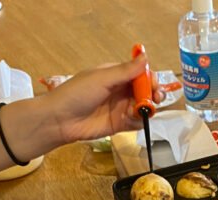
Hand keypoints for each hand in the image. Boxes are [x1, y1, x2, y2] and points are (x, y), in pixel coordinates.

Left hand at [39, 57, 162, 143]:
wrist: (60, 120)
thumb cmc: (76, 94)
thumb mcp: (102, 78)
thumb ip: (125, 71)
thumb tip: (145, 57)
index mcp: (115, 75)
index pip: (139, 74)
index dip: (149, 78)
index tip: (155, 84)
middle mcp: (120, 90)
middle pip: (145, 91)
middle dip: (153, 93)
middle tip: (157, 98)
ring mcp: (120, 108)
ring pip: (143, 107)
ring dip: (147, 108)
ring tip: (144, 110)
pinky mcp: (119, 124)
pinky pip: (136, 122)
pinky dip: (138, 120)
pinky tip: (131, 119)